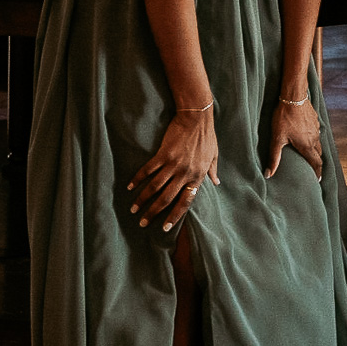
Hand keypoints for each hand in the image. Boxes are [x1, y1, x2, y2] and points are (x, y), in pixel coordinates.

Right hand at [127, 107, 219, 232]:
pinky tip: (129, 187)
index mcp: (198, 176)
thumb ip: (212, 170)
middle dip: (153, 212)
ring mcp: (174, 164)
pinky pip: (148, 170)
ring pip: (155, 187)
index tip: (164, 228)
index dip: (174, 216)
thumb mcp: (214, 155)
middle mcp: (185, 173)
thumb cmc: (207, 136)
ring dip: (142, 199)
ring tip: (133, 209)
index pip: (185, 202)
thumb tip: (217, 183)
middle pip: (167, 198)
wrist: (197, 117)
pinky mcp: (163, 154)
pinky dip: (138, 179)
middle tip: (142, 222)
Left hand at [264, 98, 323, 181]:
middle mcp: (314, 138)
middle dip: (316, 162)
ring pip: (318, 143)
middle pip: (318, 154)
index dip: (318, 172)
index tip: (318, 180)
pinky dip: (313, 138)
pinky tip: (305, 135)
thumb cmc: (284, 118)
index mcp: (306, 145)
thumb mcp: (277, 139)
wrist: (294, 97)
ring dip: (314, 150)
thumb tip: (268, 174)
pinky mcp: (315, 120)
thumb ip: (274, 157)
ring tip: (307, 153)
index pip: (316, 163)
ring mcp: (316, 129)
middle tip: (311, 168)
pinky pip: (316, 133)